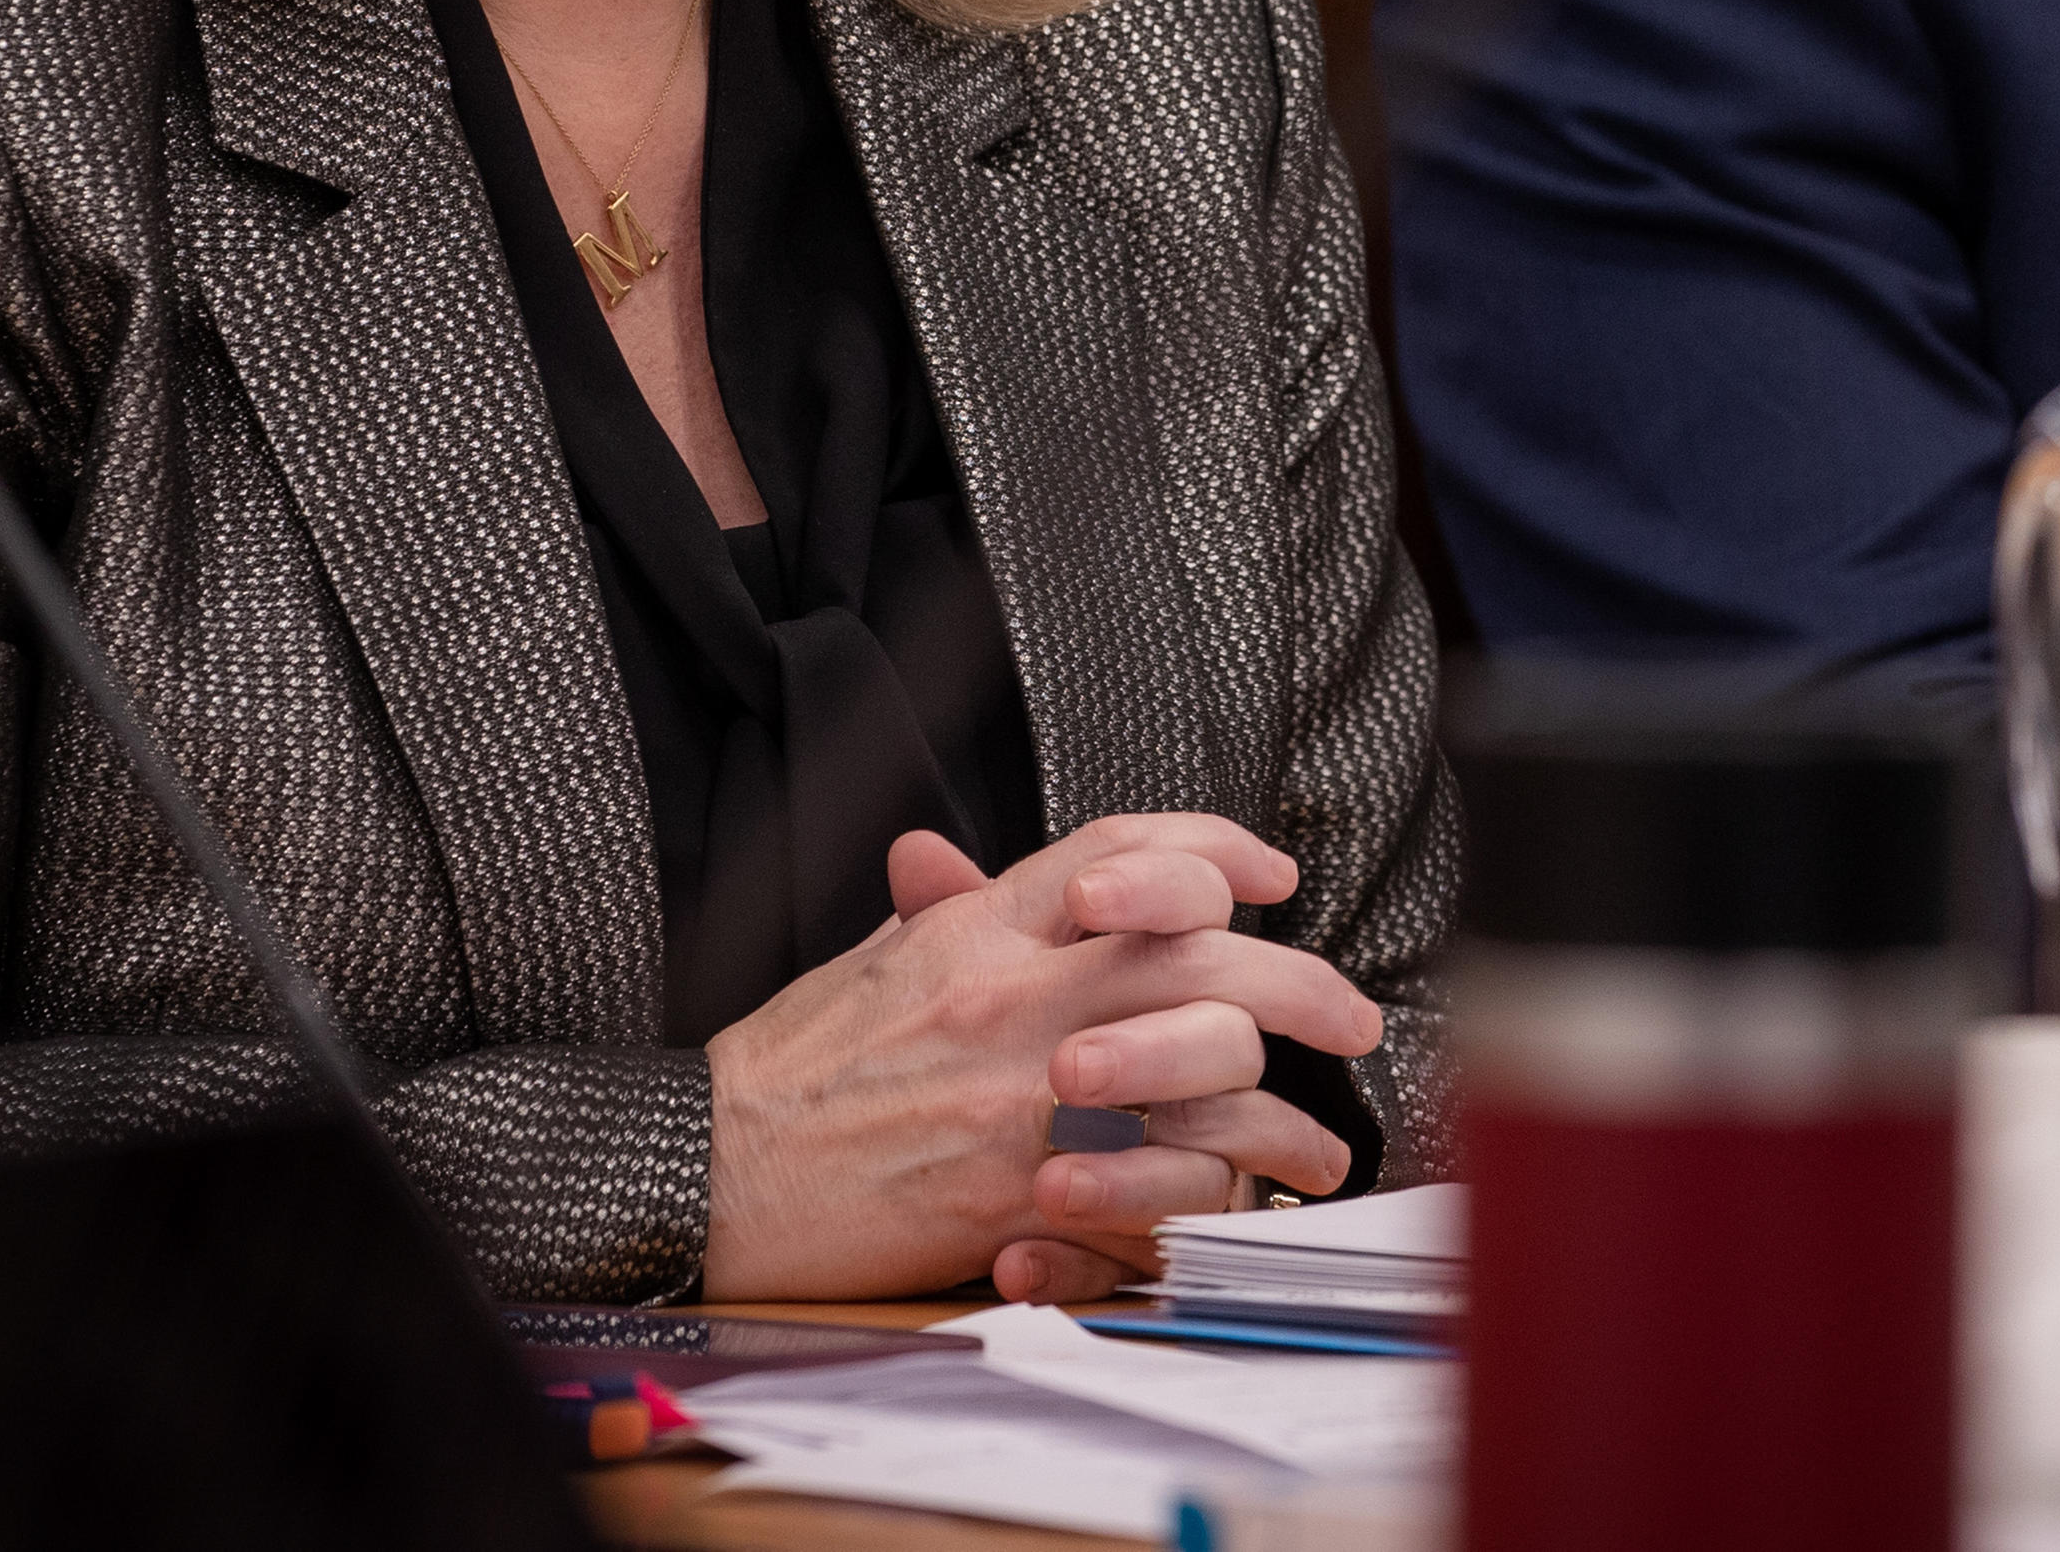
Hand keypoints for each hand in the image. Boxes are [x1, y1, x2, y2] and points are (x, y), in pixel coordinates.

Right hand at [700, 813, 1380, 1301]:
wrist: (708, 1170)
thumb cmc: (786, 1070)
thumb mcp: (868, 960)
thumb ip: (944, 913)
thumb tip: (961, 864)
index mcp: (979, 927)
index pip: (1123, 850)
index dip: (1215, 847)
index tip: (1274, 875)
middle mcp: (1014, 995)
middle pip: (1198, 955)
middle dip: (1298, 982)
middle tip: (1351, 1015)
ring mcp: (1022, 1093)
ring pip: (1202, 1073)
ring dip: (1280, 1112)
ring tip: (1318, 1144)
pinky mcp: (1018, 1189)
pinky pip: (1153, 1188)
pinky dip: (1214, 1199)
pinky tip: (1246, 1211)